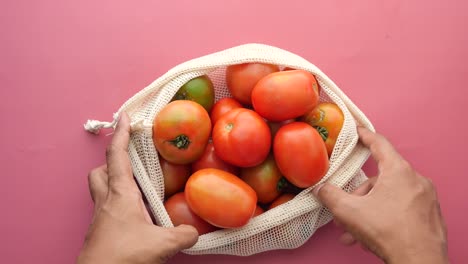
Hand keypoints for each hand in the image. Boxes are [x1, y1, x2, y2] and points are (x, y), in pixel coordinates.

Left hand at [78, 113, 197, 263]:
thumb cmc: (123, 256)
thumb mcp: (161, 244)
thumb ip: (183, 234)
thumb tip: (194, 232)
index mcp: (120, 194)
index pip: (117, 155)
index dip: (121, 133)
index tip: (124, 116)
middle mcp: (106, 201)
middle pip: (100, 171)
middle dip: (112, 162)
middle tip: (130, 163)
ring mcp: (100, 217)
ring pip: (99, 189)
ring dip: (112, 182)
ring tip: (135, 189)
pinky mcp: (99, 231)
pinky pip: (105, 209)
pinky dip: (118, 206)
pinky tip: (134, 218)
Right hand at [313, 127, 447, 263]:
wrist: (419, 262)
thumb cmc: (389, 233)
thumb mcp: (349, 211)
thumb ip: (331, 196)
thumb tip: (320, 190)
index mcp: (399, 171)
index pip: (380, 144)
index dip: (365, 136)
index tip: (358, 131)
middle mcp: (416, 180)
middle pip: (380, 179)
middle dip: (359, 196)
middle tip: (345, 212)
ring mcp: (426, 198)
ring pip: (389, 197)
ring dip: (369, 212)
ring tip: (355, 232)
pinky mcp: (430, 215)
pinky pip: (402, 209)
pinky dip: (385, 218)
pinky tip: (372, 236)